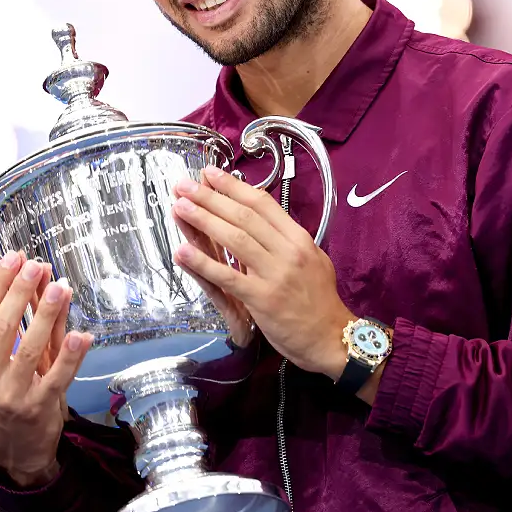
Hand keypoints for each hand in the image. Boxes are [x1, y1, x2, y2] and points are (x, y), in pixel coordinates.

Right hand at [0, 251, 92, 486]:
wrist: (15, 454)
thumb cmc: (8, 399)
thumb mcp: (3, 364)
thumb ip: (23, 324)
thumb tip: (40, 281)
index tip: (13, 258)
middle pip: (1, 326)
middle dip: (20, 291)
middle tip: (36, 265)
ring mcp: (10, 396)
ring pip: (28, 348)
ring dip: (46, 314)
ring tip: (61, 287)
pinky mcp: (38, 409)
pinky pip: (57, 377)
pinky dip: (71, 355)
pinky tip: (81, 334)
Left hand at [171, 166, 353, 376]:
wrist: (332, 337)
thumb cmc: (319, 299)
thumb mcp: (312, 259)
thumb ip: (286, 241)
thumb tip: (261, 221)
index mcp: (298, 238)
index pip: (262, 204)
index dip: (233, 187)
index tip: (210, 174)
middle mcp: (287, 250)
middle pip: (244, 216)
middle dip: (211, 198)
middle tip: (184, 185)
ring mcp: (275, 274)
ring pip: (235, 239)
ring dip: (203, 220)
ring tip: (180, 207)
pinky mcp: (262, 299)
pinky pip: (228, 277)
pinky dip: (203, 263)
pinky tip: (183, 251)